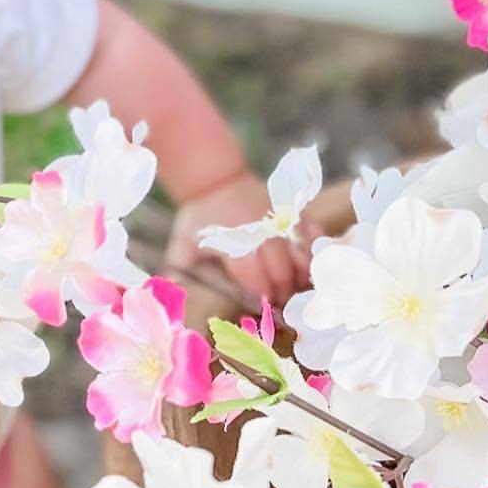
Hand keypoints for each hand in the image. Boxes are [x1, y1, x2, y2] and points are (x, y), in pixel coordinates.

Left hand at [164, 175, 316, 307]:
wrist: (215, 180)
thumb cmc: (200, 219)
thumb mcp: (183, 244)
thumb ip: (180, 273)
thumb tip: (171, 299)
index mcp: (233, 241)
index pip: (256, 275)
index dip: (263, 295)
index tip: (265, 307)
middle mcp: (259, 230)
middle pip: (282, 268)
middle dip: (284, 291)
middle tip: (282, 305)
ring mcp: (278, 219)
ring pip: (302, 253)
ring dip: (303, 275)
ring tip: (300, 290)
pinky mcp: (292, 211)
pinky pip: (314, 231)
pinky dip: (317, 248)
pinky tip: (316, 264)